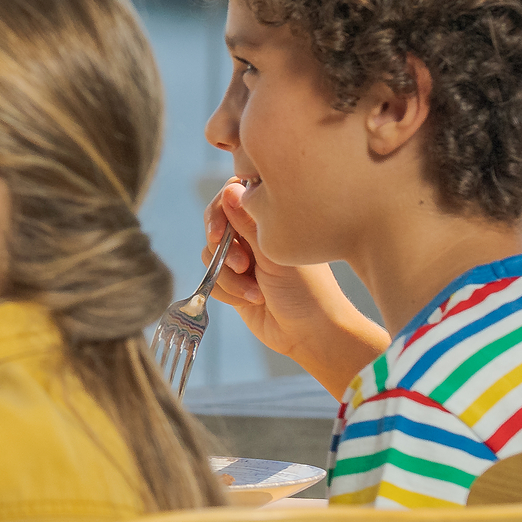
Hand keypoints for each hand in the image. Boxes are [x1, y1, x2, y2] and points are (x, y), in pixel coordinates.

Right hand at [204, 182, 387, 395]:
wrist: (310, 334)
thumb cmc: (306, 291)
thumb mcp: (275, 255)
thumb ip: (248, 223)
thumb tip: (230, 188)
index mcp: (271, 223)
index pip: (233, 198)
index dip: (220, 211)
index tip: (219, 232)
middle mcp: (255, 238)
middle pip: (216, 226)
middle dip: (223, 248)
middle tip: (242, 265)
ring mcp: (244, 261)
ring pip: (211, 255)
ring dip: (229, 277)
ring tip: (255, 293)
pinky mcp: (235, 284)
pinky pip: (212, 280)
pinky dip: (228, 292)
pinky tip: (251, 302)